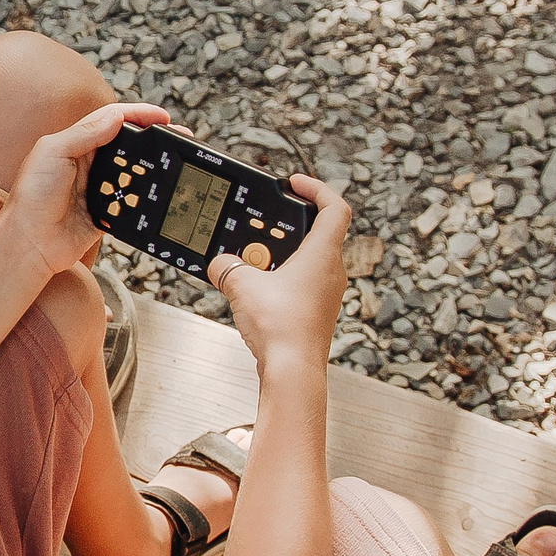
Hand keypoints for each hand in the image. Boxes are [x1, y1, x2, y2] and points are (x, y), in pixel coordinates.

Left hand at [0, 102, 171, 281]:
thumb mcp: (53, 153)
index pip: (112, 120)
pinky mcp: (105, 212)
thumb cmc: (32, 196)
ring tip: (175, 162)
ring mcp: (98, 187)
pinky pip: (130, 200)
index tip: (162, 116)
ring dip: (153, 166)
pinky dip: (144, 195)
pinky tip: (160, 190)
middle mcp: (88, 163)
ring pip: (132, 171)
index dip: (138, 115)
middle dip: (153, 138)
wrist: (29, 242)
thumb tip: (116, 117)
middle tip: (178, 137)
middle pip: (127, 144)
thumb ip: (84, 134)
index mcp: (74, 143)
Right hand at [206, 177, 351, 376]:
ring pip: (307, 261)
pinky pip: (300, 284)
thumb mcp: (242, 286)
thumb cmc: (283, 328)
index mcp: (323, 254)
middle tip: (264, 224)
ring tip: (251, 261)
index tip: (295, 184)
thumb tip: (220, 264)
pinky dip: (280, 279)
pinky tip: (256, 290)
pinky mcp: (316, 312)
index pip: (335, 207)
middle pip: (318, 233)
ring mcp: (327, 294)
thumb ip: (227, 267)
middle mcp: (332, 272)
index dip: (317, 188)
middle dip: (288, 226)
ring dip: (280, 255)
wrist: (293, 371)